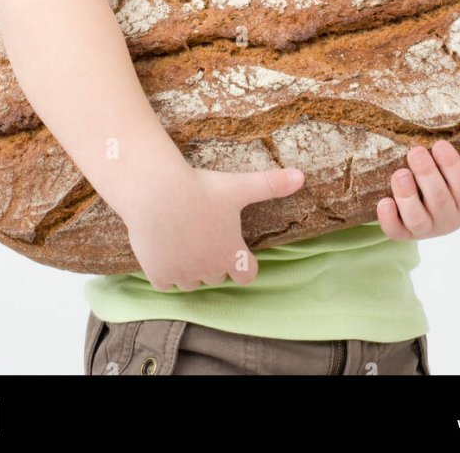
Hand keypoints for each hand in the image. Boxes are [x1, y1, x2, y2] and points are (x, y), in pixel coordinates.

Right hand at [123, 162, 304, 291]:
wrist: (157, 193)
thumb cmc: (201, 189)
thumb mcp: (239, 186)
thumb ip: (271, 185)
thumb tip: (302, 176)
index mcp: (231, 253)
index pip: (246, 275)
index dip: (243, 262)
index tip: (234, 246)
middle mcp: (208, 270)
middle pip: (216, 275)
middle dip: (213, 260)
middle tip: (204, 233)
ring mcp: (182, 274)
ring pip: (191, 282)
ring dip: (190, 267)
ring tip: (183, 239)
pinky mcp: (158, 275)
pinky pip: (165, 283)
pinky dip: (165, 271)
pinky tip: (164, 249)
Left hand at [375, 121, 459, 240]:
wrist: (436, 216)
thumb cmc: (458, 186)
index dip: (452, 167)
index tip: (440, 144)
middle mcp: (450, 218)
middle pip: (440, 200)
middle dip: (427, 175)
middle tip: (415, 151)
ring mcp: (426, 228)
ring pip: (417, 218)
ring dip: (407, 195)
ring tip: (399, 173)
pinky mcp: (403, 234)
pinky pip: (396, 232)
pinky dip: (389, 219)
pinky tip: (384, 201)